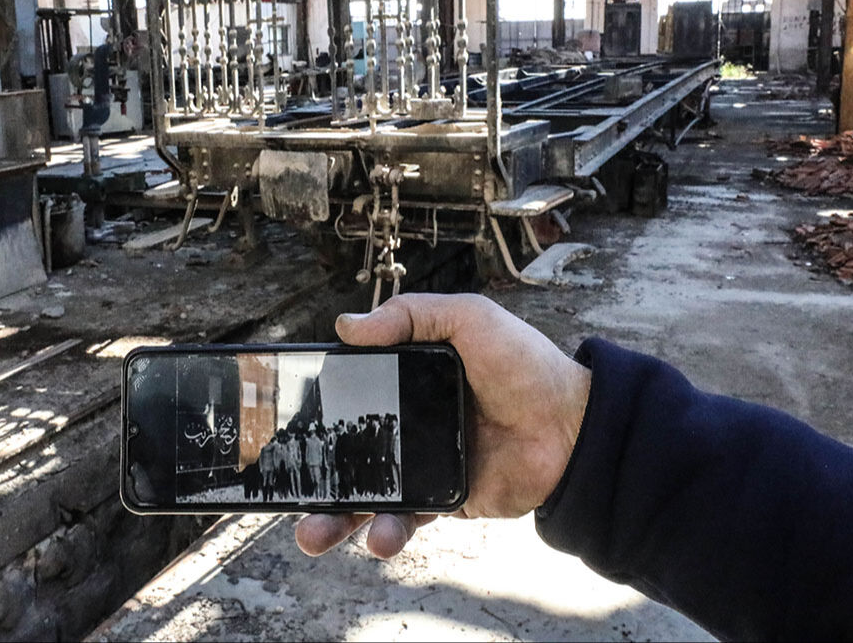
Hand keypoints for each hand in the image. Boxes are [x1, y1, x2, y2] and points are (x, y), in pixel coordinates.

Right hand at [295, 293, 590, 559]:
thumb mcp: (468, 319)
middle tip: (279, 490)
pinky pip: (404, 518)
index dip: (314, 407)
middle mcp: (407, 422)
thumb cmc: (526, 364)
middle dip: (309, 474)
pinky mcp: (444, 500)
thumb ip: (411, 315)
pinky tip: (379, 536)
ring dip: (335, 517)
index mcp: (407, 377)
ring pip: (364, 494)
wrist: (573, 425)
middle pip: (344, 450)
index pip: (348, 392)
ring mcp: (422, 464)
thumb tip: (347, 325)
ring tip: (314, 532)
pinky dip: (385, 531)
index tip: (279, 422)